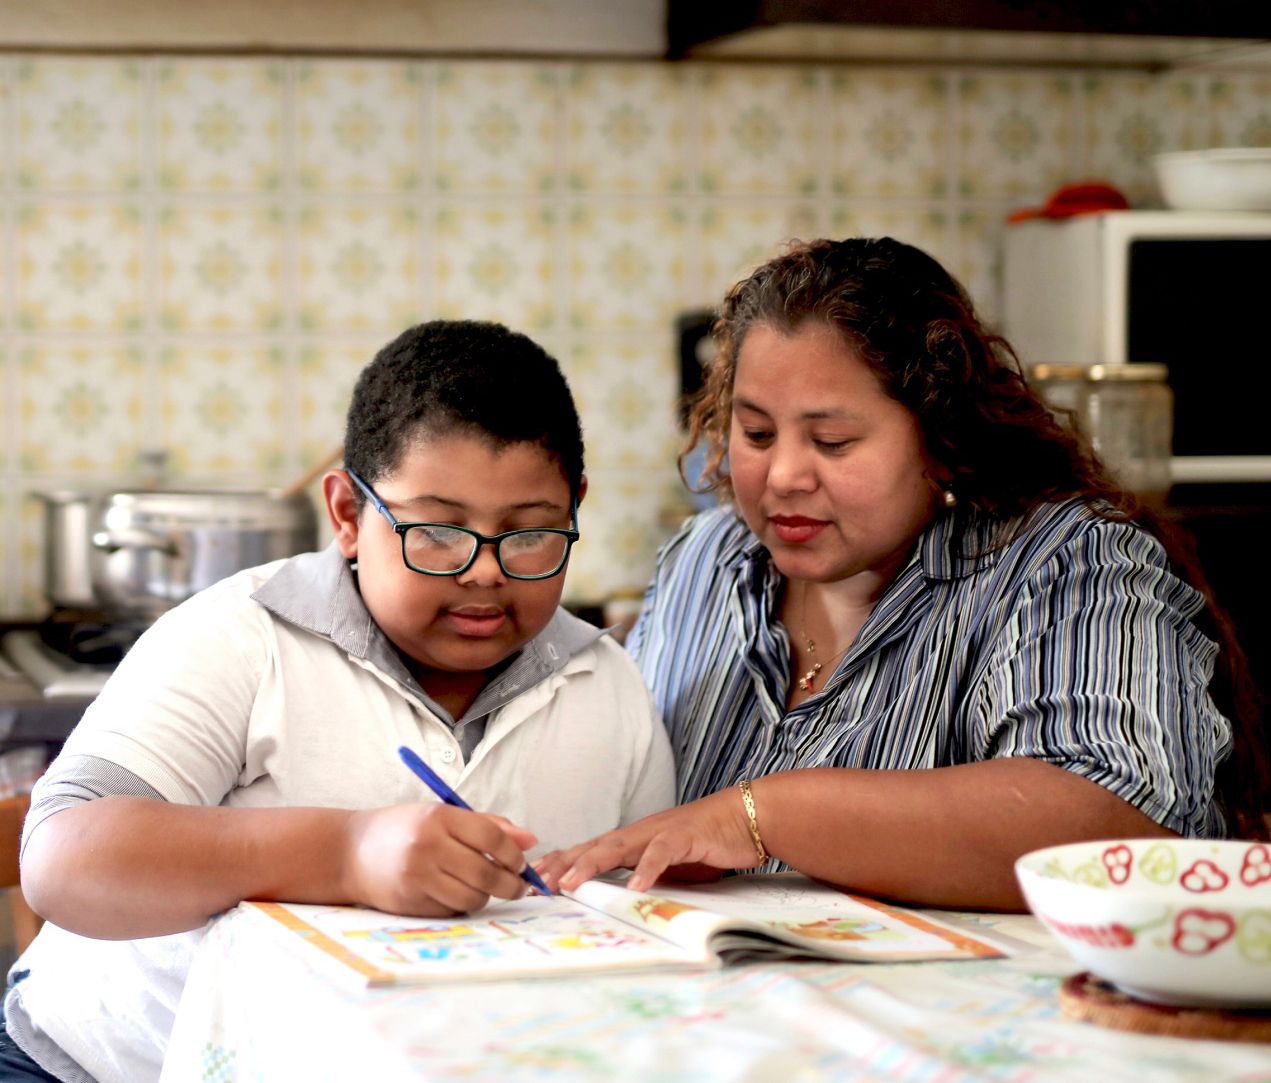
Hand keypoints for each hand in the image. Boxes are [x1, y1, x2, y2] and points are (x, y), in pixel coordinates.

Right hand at [342, 803, 537, 916]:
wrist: (351, 853)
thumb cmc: (404, 829)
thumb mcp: (443, 815)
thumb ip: (488, 826)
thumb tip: (531, 840)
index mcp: (439, 817)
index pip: (491, 837)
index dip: (513, 853)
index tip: (521, 863)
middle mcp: (427, 846)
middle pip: (485, 872)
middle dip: (510, 884)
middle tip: (518, 886)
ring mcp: (417, 877)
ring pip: (472, 897)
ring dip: (486, 896)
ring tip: (484, 888)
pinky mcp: (410, 902)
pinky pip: (452, 910)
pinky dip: (462, 905)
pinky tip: (455, 893)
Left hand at [538, 788, 760, 892]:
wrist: (744, 818)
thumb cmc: (705, 843)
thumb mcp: (668, 866)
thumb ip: (644, 876)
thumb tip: (621, 898)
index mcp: (633, 841)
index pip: (590, 850)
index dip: (562, 862)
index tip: (536, 878)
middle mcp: (640, 833)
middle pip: (594, 847)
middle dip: (564, 863)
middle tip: (538, 881)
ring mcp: (660, 832)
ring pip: (618, 846)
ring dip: (591, 863)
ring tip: (571, 882)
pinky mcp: (684, 836)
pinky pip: (661, 852)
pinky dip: (648, 868)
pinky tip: (636, 886)